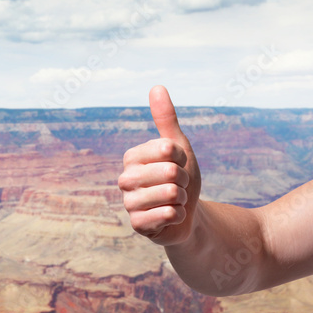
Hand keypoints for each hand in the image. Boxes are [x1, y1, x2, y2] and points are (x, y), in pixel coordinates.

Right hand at [118, 86, 201, 244]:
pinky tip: (171, 215)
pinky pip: (168, 214)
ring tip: (174, 200)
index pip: (167, 148)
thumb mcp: (178, 147)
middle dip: (184, 180)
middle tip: (178, 185)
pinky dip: (179, 214)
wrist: (187, 213)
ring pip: (171, 193)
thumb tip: (157, 87)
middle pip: (170, 172)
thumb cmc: (181, 178)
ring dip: (182, 198)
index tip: (178, 165)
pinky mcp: (137, 225)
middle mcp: (125, 179)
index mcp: (132, 157)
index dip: (182, 158)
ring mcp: (129, 203)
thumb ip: (166, 119)